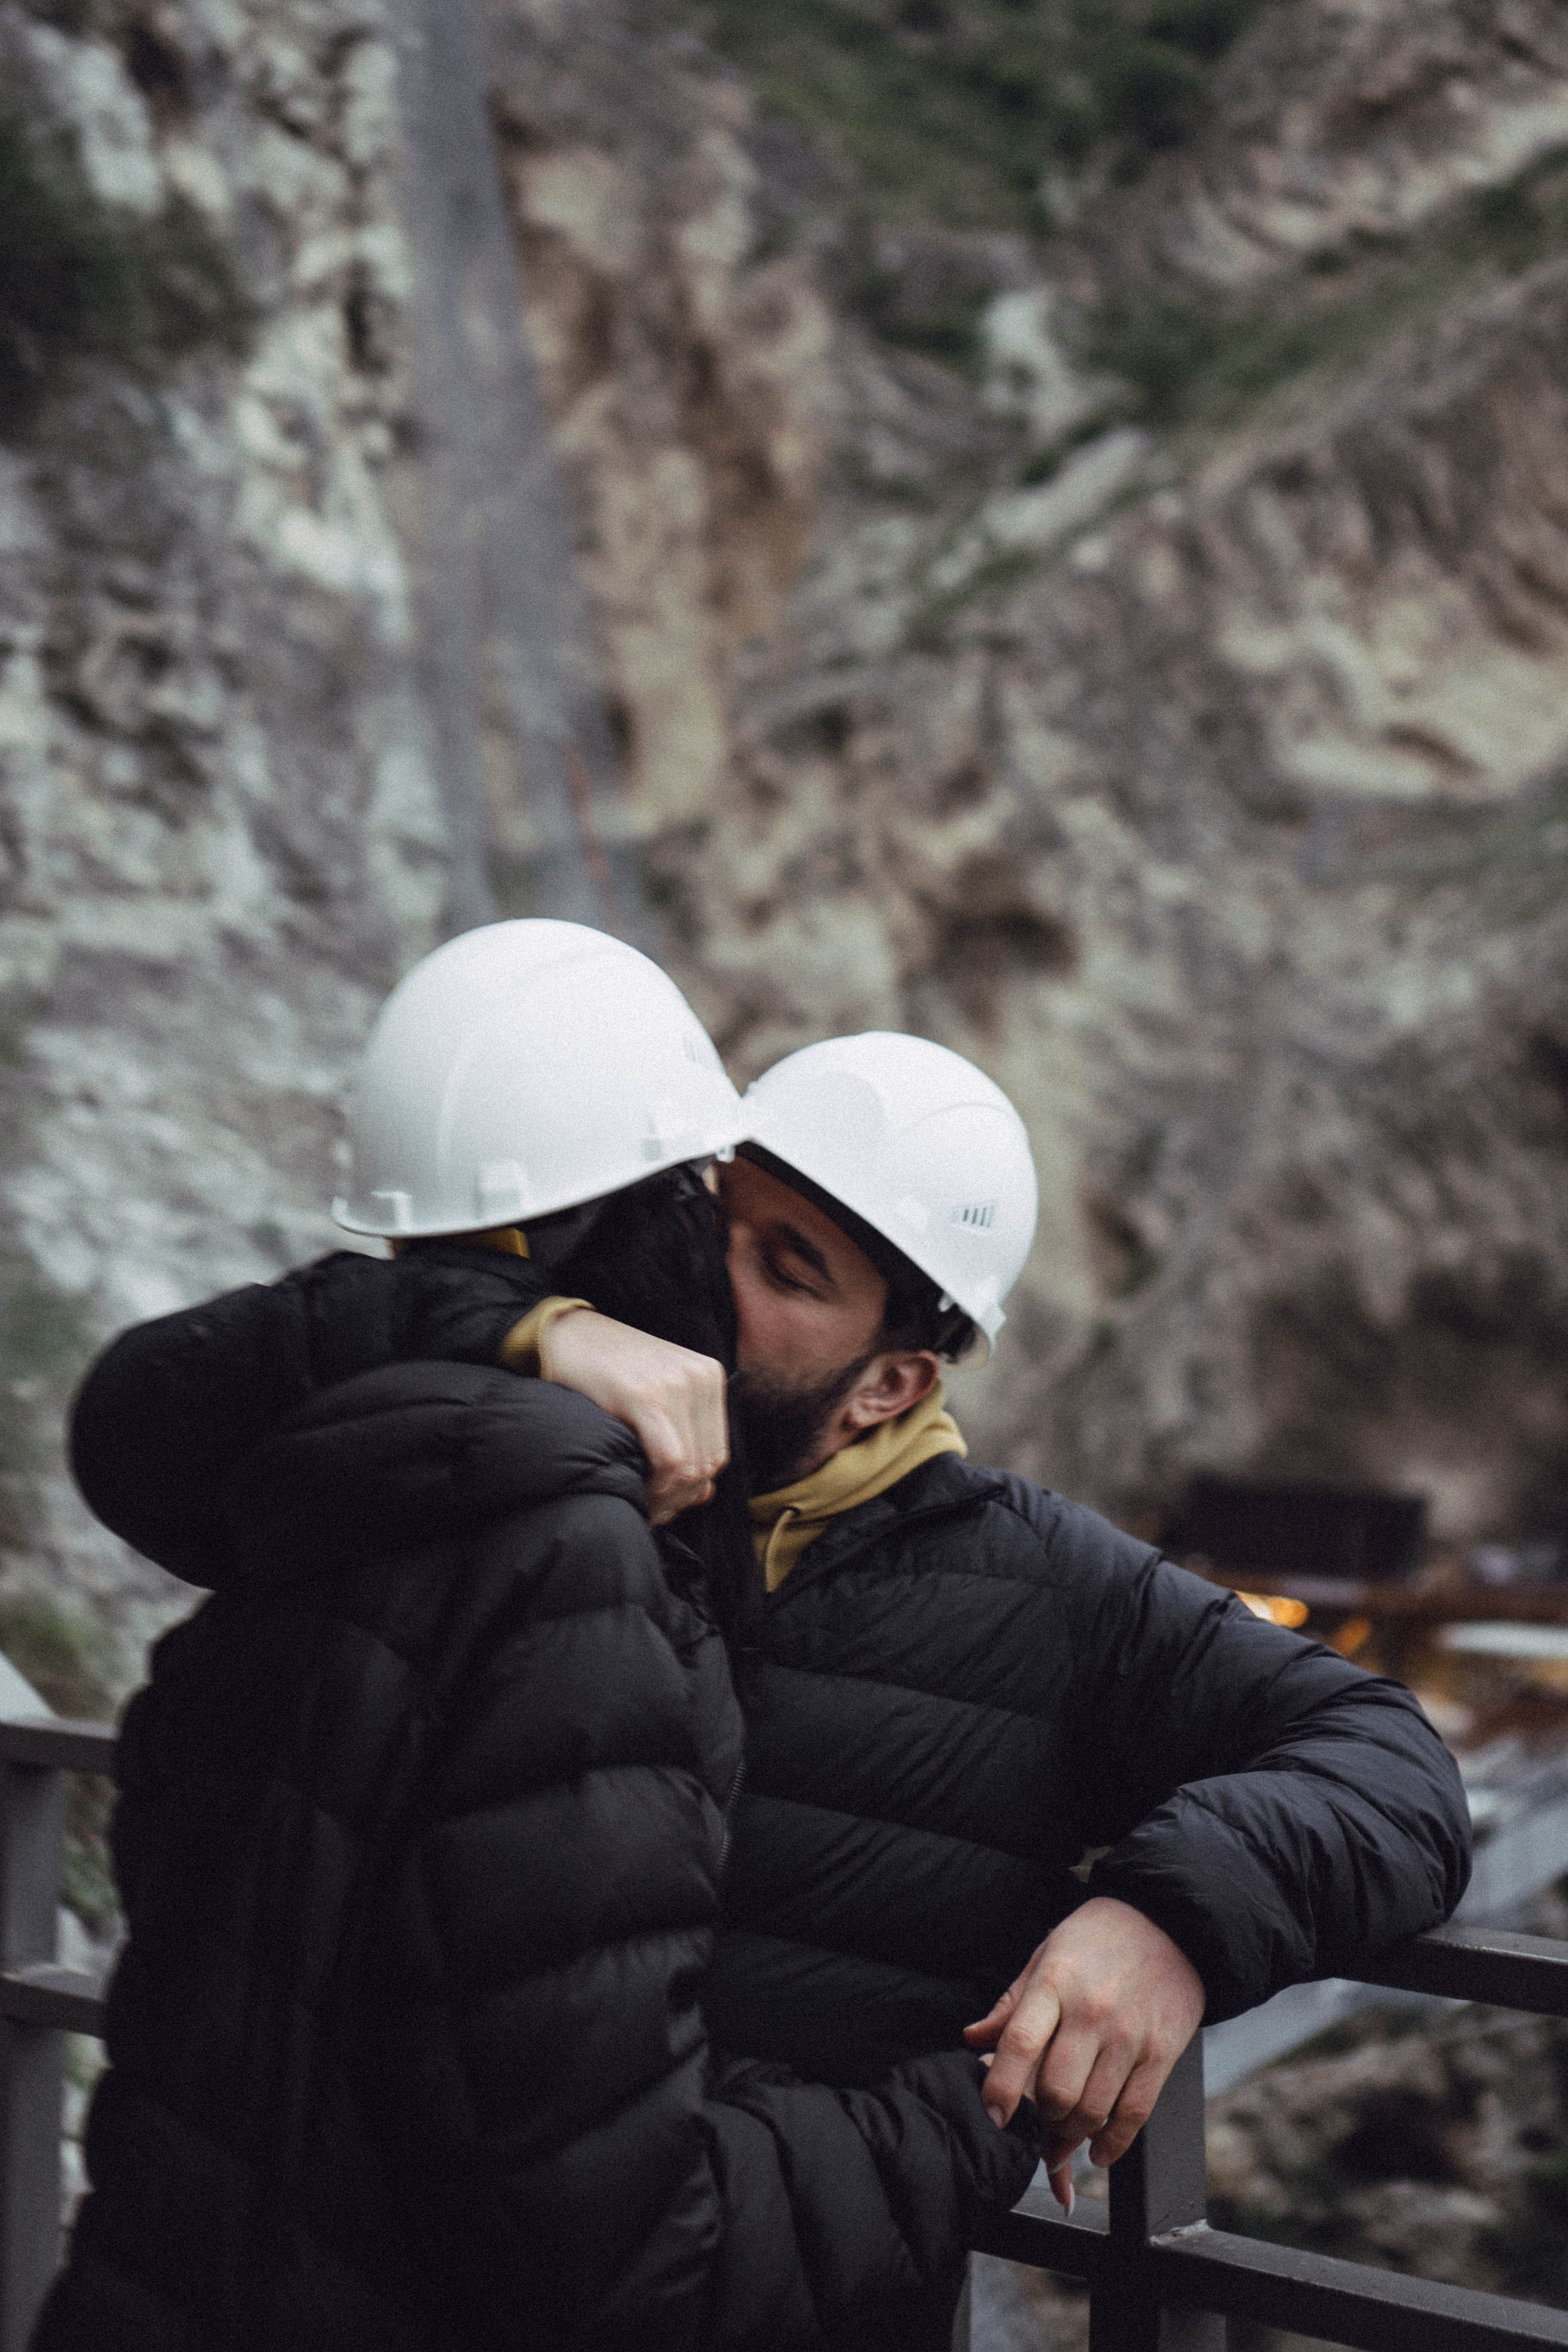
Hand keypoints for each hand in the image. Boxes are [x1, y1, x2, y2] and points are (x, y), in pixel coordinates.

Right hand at [540, 1309, 728, 1526]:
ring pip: (690, 1468)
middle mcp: (701, 1377)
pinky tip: (632, 1489)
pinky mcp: (647, 1396)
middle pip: (707, 1464)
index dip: (691, 1489)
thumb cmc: (604, 1372)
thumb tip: (705, 1495)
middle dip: (678, 1498)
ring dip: (665, 1497)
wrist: (563, 1335)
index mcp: (709, 1376)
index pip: (717, 1453)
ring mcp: (677, 1384)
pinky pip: (669, 1461)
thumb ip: (682, 1441)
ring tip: (640, 1502)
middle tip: (649, 1512)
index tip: (661, 1505)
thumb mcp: (654, 1399)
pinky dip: (654, 1487)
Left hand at [963, 1896, 1203, 2212]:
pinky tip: (1097, 2150)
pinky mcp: (1161, 2053)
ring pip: (1093, 2109)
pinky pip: (1135, 2113)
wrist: (1172, 1921)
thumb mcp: (1047, 1954)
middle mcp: (1092, 2012)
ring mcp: (1129, 2035)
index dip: (1000, 2088)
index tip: (993, 2117)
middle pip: (1057, 2089)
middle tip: (1037, 2121)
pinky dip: (1113, 2143)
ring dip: (1072, 2134)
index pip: (1020, 2044)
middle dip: (1041, 2117)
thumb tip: (972, 2038)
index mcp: (1055, 1983)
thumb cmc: (1098, 1938)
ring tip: (1062, 2136)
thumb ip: (1011, 2003)